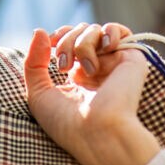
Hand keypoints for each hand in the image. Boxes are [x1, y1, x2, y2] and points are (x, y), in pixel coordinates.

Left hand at [23, 25, 160, 164]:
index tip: (51, 44)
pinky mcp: (130, 59)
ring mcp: (112, 63)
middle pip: (79, 32)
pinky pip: (120, 31)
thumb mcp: (38, 93)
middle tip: (64, 68)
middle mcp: (96, 68)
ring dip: (83, 43)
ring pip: (95, 30)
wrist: (96, 134)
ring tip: (85, 69)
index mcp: (77, 76)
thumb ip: (34, 62)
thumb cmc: (66, 123)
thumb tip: (39, 31)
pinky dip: (109, 32)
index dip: (59, 36)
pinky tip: (105, 48)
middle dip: (66, 42)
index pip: (69, 39)